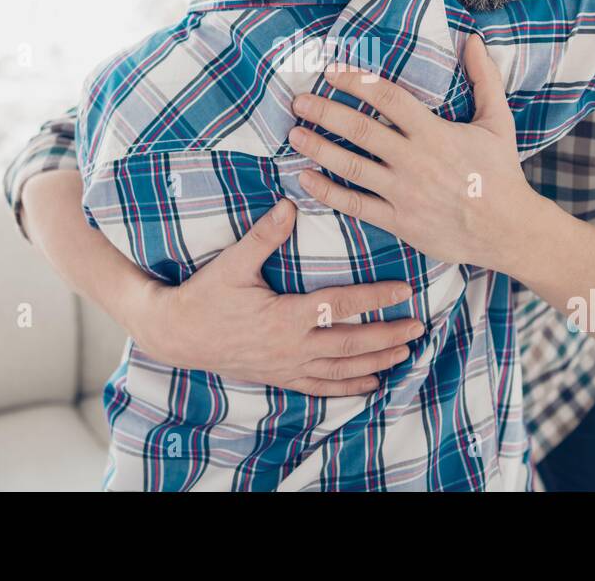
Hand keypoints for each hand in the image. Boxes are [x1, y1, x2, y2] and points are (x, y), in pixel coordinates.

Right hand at [133, 199, 424, 396]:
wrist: (176, 335)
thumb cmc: (204, 296)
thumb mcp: (232, 264)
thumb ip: (264, 236)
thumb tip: (290, 205)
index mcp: (286, 317)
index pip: (342, 307)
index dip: (376, 298)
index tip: (405, 291)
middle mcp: (292, 347)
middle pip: (352, 345)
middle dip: (388, 337)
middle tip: (419, 328)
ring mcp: (287, 367)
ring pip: (342, 370)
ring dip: (377, 363)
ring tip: (404, 355)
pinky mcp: (280, 378)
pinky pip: (321, 388)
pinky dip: (349, 388)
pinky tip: (370, 386)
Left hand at [287, 34, 537, 266]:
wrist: (508, 230)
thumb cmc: (501, 173)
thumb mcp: (498, 122)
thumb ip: (484, 78)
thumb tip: (472, 39)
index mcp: (435, 133)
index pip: (388, 98)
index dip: (356, 82)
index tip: (330, 71)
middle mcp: (415, 161)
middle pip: (360, 130)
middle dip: (324, 112)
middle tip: (297, 101)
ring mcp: (404, 193)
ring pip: (351, 167)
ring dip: (318, 148)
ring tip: (293, 134)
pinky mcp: (399, 221)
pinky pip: (356, 205)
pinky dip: (327, 192)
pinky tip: (305, 178)